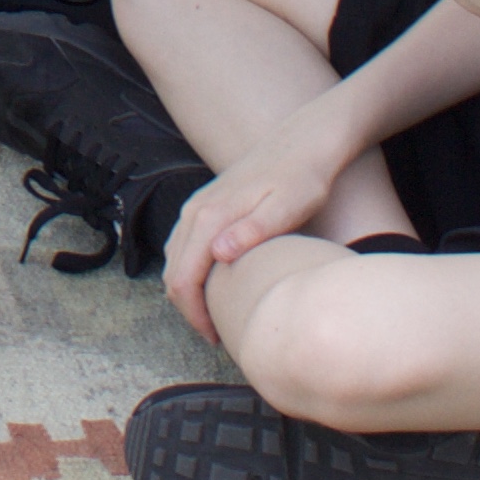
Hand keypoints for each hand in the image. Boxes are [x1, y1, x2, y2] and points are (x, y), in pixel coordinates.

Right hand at [162, 100, 359, 331]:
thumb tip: (217, 253)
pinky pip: (184, 244)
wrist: (307, 140)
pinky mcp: (209, 202)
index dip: (195, 315)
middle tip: (218, 335)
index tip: (217, 339)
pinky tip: (216, 281)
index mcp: (210, 215)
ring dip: (188, 290)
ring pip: (175, 257)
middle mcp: (196, 209)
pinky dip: (190, 269)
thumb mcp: (288, 207)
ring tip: (217, 315)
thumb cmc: (304, 177)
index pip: (183, 278)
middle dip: (188, 309)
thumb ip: (252, 231)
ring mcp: (199, 204)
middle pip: (172, 271)